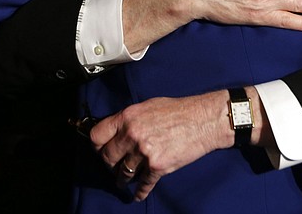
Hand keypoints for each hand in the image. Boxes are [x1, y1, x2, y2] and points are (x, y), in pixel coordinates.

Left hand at [90, 91, 235, 201]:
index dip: (97, 145)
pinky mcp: (158, 166)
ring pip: (122, 174)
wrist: (205, 119)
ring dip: (122, 179)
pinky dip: (140, 192)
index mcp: (128, 117)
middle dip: (109, 164)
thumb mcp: (149, 106)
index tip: (100, 149)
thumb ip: (129, 119)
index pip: (97, 135)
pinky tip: (138, 194)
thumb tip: (115, 131)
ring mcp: (144, 152)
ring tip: (124, 180)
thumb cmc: (179, 110)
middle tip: (114, 166)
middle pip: (106, 157)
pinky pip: (142, 185)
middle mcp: (132, 134)